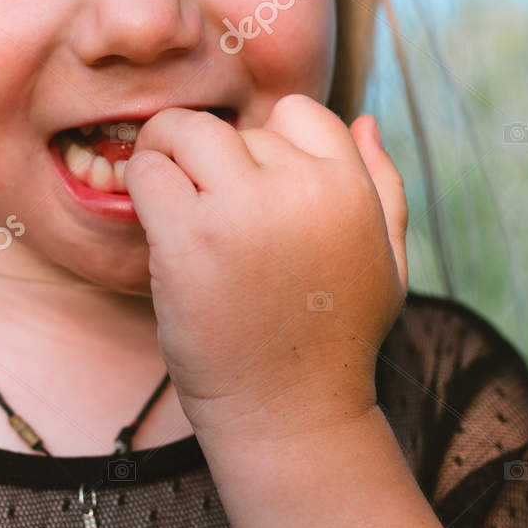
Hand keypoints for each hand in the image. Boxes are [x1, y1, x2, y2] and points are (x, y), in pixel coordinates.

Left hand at [122, 94, 407, 442]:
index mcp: (349, 188)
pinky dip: (141, 186)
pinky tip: (152, 220)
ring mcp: (242, 210)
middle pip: (237, 128)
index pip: (298, 112)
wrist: (291, 416)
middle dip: (214, 161)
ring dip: (167, 155)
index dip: (269, 143)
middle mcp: (300, 188)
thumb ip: (385, 187)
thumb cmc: (335, 343)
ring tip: (167, 192)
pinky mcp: (189, 238)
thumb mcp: (386, 264)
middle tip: (203, 205)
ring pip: (185, 133)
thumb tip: (366, 120)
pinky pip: (148, 174)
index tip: (254, 187)